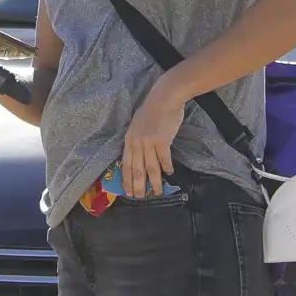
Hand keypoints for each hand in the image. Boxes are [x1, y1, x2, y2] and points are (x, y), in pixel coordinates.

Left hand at [122, 80, 185, 197]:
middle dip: (138, 186)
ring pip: (150, 168)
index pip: (126, 164)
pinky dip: (166, 167)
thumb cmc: (152, 109)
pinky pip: (164, 160)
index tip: (128, 191)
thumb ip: (136, 140)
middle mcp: (136, 143)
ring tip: (158, 192)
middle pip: (136, 169)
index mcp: (129, 139)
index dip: (127, 179)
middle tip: (140, 197)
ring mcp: (149, 142)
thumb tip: (138, 156)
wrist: (164, 97)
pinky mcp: (162, 141)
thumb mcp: (137, 125)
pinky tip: (169, 173)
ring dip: (154, 182)